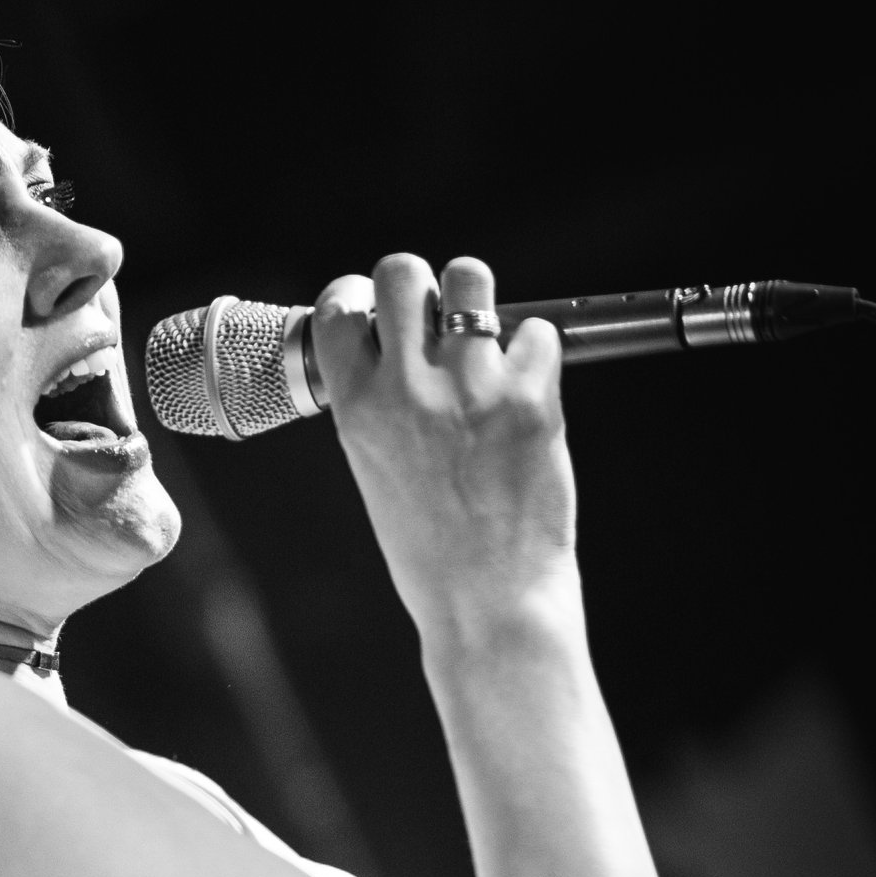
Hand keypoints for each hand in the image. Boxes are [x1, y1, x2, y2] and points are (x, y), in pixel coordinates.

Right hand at [309, 253, 576, 651]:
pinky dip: (536, 354)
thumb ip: (381, 407)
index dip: (357, 297)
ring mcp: (470, 388)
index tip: (373, 310)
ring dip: (479, 301)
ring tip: (488, 344)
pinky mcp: (529, 398)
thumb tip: (403, 350)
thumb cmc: (432, 553)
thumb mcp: (377, 473)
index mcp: (357, 411)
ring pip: (472, 280)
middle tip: (438, 320)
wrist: (488, 603)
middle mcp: (406, 390)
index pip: (338, 310)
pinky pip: (536, 332)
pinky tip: (528, 395)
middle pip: (403, 272)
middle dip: (421, 285)